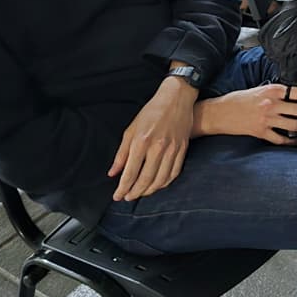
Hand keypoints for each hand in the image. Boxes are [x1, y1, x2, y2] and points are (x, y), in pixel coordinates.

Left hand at [108, 76, 196, 200]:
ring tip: (141, 193)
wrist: (176, 98)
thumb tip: (113, 173)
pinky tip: (158, 185)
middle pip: (145, 179)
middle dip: (134, 192)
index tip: (117, 196)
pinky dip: (165, 182)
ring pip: (161, 179)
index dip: (122, 188)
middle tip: (128, 197)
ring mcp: (172, 149)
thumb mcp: (131, 129)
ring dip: (149, 190)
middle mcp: (157, 147)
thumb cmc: (152, 112)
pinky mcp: (183, 149)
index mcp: (141, 142)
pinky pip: (174, 172)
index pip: (130, 173)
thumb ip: (122, 153)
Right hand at [193, 85, 296, 144]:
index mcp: (272, 90)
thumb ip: (276, 92)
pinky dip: (294, 141)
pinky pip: (283, 139)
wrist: (219, 113)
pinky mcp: (261, 132)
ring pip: (295, 125)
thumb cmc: (239, 99)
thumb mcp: (259, 89)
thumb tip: (295, 94)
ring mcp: (267, 120)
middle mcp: (271, 104)